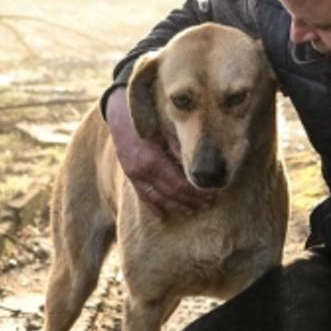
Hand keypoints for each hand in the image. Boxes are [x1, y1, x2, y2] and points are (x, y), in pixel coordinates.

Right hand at [106, 87, 214, 217]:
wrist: (119, 114)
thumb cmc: (147, 118)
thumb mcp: (166, 130)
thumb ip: (179, 148)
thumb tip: (196, 164)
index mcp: (153, 160)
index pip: (179, 184)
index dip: (196, 192)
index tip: (211, 193)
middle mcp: (142, 171)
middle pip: (171, 193)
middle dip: (190, 200)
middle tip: (208, 204)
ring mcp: (134, 175)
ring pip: (157, 198)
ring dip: (176, 206)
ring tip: (192, 211)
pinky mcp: (129, 175)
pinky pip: (142, 195)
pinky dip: (153, 207)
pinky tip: (163, 216)